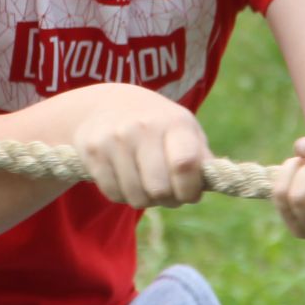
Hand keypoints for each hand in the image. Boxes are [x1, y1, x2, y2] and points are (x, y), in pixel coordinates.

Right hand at [68, 84, 209, 208]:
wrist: (109, 105)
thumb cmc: (158, 127)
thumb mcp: (185, 131)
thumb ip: (201, 158)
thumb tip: (212, 182)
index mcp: (174, 122)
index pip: (185, 164)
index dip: (189, 189)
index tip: (189, 193)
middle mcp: (143, 127)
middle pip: (160, 189)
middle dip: (167, 200)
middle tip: (166, 191)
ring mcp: (115, 138)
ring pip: (136, 197)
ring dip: (144, 199)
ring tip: (145, 183)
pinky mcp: (93, 151)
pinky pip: (113, 194)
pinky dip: (122, 195)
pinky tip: (125, 178)